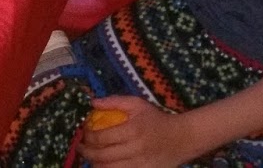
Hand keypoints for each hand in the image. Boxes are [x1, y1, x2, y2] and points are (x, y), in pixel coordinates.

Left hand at [77, 96, 192, 167]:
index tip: (82, 133)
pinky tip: (103, 165)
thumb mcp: (137, 104)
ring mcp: (140, 164)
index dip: (87, 136)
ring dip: (95, 164)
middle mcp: (135, 149)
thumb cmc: (157, 119)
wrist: (182, 138)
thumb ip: (114, 102)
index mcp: (132, 130)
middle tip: (80, 147)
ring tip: (89, 157)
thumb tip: (92, 102)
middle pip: (102, 156)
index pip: (101, 137)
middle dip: (86, 152)